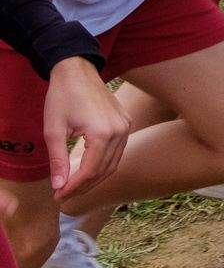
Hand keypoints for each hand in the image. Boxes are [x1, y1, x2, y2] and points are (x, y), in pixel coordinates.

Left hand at [43, 56, 126, 198]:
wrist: (77, 71)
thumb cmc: (62, 98)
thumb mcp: (53, 131)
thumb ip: (57, 160)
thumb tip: (58, 187)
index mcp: (103, 133)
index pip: (89, 171)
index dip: (73, 188)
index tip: (57, 196)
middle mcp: (120, 130)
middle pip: (104, 170)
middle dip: (83, 186)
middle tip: (63, 195)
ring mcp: (126, 125)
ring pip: (113, 163)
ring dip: (94, 178)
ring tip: (74, 186)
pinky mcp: (125, 122)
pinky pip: (117, 151)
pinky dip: (103, 164)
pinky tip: (87, 169)